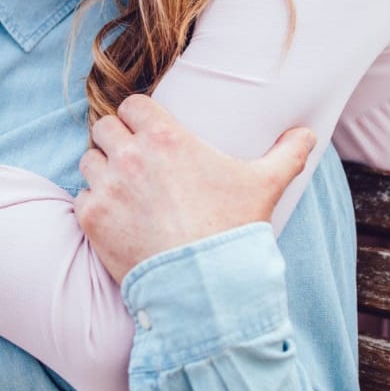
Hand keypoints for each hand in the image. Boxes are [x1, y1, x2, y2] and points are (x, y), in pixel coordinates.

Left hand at [75, 94, 315, 281]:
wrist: (204, 285)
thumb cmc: (233, 230)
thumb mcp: (266, 185)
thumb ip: (287, 154)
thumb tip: (308, 133)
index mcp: (166, 138)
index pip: (132, 105)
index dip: (138, 116)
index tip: (145, 131)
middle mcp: (131, 156)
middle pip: (104, 128)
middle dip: (116, 140)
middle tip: (132, 160)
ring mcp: (108, 187)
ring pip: (89, 160)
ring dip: (102, 170)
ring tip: (121, 188)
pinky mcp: (92, 218)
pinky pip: (80, 198)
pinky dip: (93, 206)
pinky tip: (115, 218)